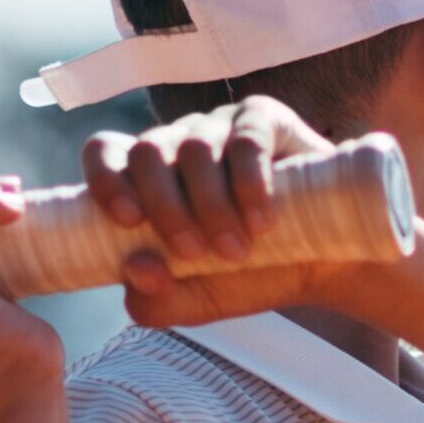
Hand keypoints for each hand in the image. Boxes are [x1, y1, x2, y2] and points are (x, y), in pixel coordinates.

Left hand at [82, 97, 396, 328]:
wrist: (319, 267)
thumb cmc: (246, 277)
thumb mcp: (193, 302)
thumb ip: (153, 301)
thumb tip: (135, 269)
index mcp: (146, 180)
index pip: (104, 152)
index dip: (106, 180)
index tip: (125, 221)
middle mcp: (177, 144)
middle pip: (146, 152)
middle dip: (165, 208)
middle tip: (193, 253)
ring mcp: (219, 127)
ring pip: (194, 148)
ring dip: (211, 206)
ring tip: (237, 251)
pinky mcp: (264, 120)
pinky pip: (246, 140)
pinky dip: (250, 184)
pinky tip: (262, 221)